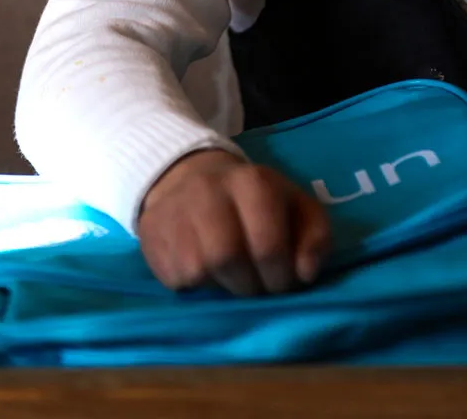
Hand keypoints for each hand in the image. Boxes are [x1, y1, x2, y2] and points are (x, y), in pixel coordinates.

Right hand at [136, 149, 330, 294]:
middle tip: (258, 288)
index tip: (284, 282)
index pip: (268, 244)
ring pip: (199, 271)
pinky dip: (196, 286)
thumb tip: (306, 273)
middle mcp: (208, 193)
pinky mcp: (151, 237)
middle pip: (228, 258)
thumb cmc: (254, 201)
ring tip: (232, 280)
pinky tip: (206, 273)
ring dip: (222, 287)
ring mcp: (175, 214)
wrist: (189, 178)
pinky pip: (175, 278)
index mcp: (252, 183)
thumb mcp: (295, 206)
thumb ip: (315, 236)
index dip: (280, 276)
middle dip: (250, 285)